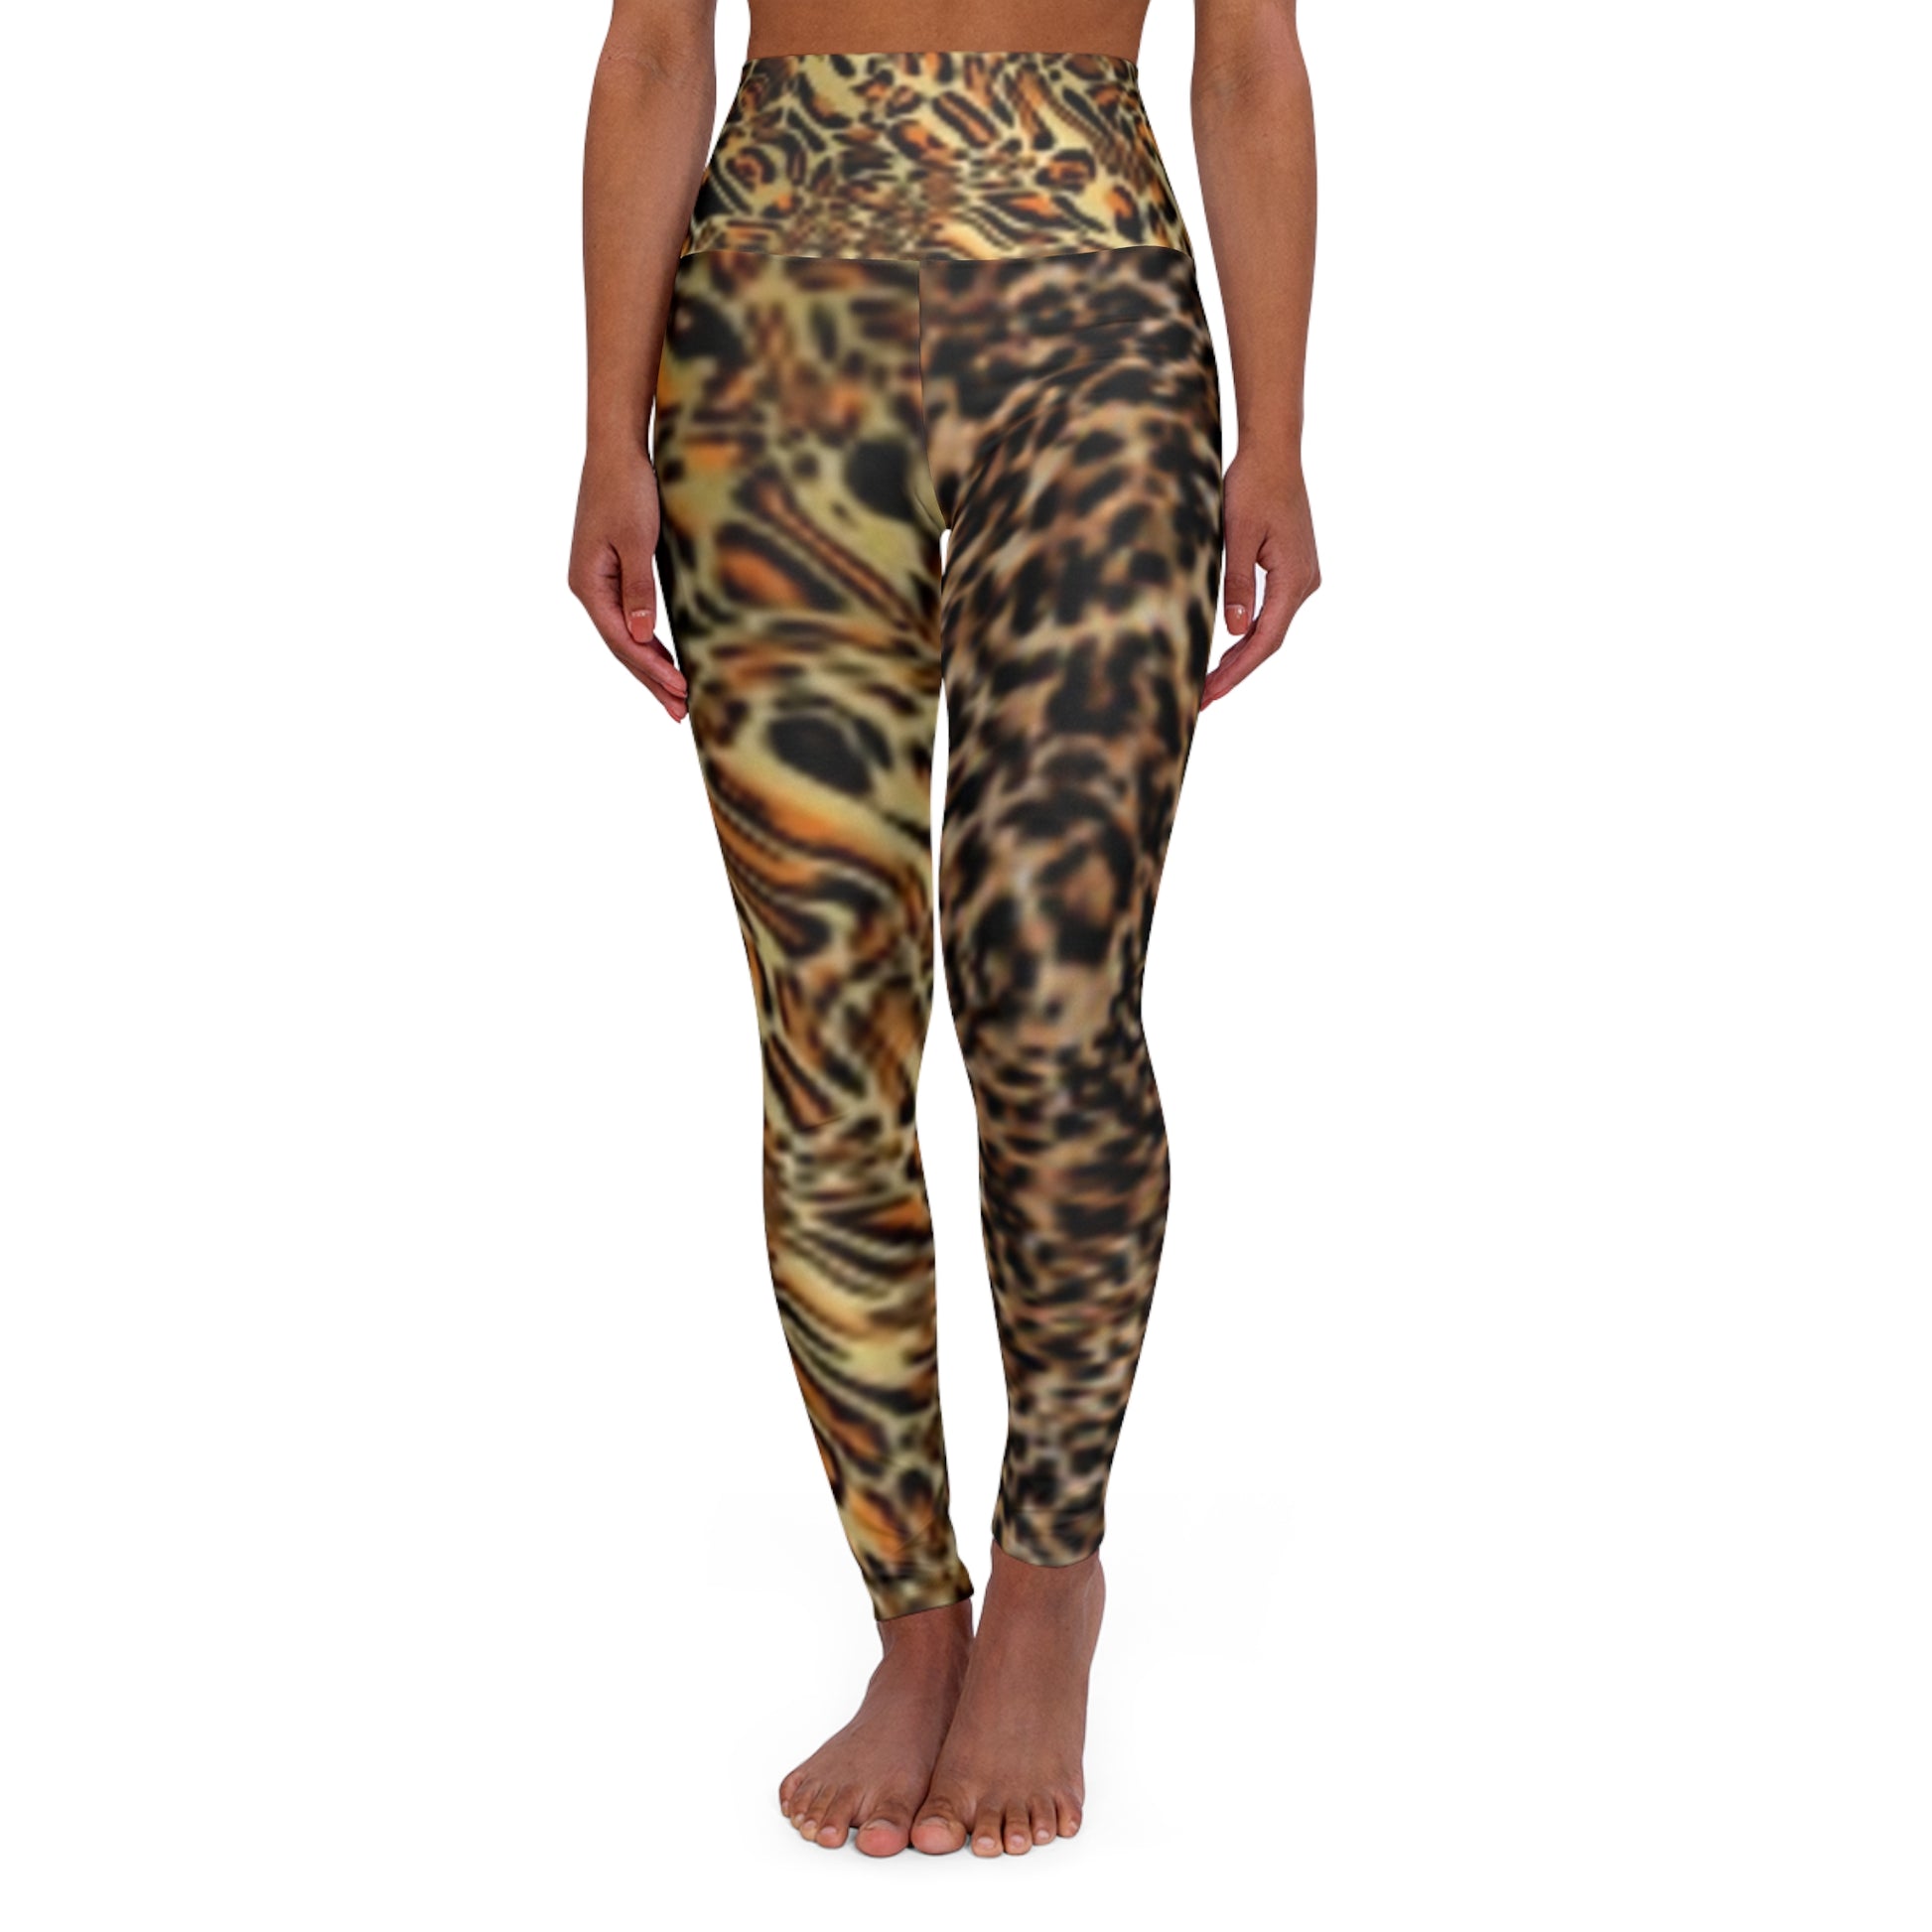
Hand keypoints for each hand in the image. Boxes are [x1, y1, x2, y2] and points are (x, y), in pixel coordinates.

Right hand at [568, 442, 687, 722]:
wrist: (616, 451)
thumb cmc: (626, 489)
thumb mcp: (635, 540)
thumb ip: (638, 589)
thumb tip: (641, 635)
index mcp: (588, 584)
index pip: (623, 640)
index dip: (652, 669)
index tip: (681, 690)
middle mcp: (588, 588)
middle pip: (621, 646)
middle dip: (651, 680)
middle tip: (680, 712)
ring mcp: (597, 581)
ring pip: (624, 635)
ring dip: (649, 666)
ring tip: (674, 696)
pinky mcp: (611, 572)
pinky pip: (627, 618)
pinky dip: (646, 641)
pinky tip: (661, 656)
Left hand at [1205, 455, 1320, 709]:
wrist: (1274, 454)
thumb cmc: (1252, 487)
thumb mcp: (1236, 535)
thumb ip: (1237, 583)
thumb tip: (1237, 631)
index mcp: (1293, 578)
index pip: (1265, 640)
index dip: (1237, 672)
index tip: (1210, 694)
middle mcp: (1305, 582)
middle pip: (1270, 640)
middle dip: (1236, 671)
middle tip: (1203, 698)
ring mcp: (1302, 576)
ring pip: (1272, 627)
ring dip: (1243, 655)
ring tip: (1212, 681)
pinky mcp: (1293, 568)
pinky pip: (1273, 610)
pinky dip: (1252, 633)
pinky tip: (1232, 646)